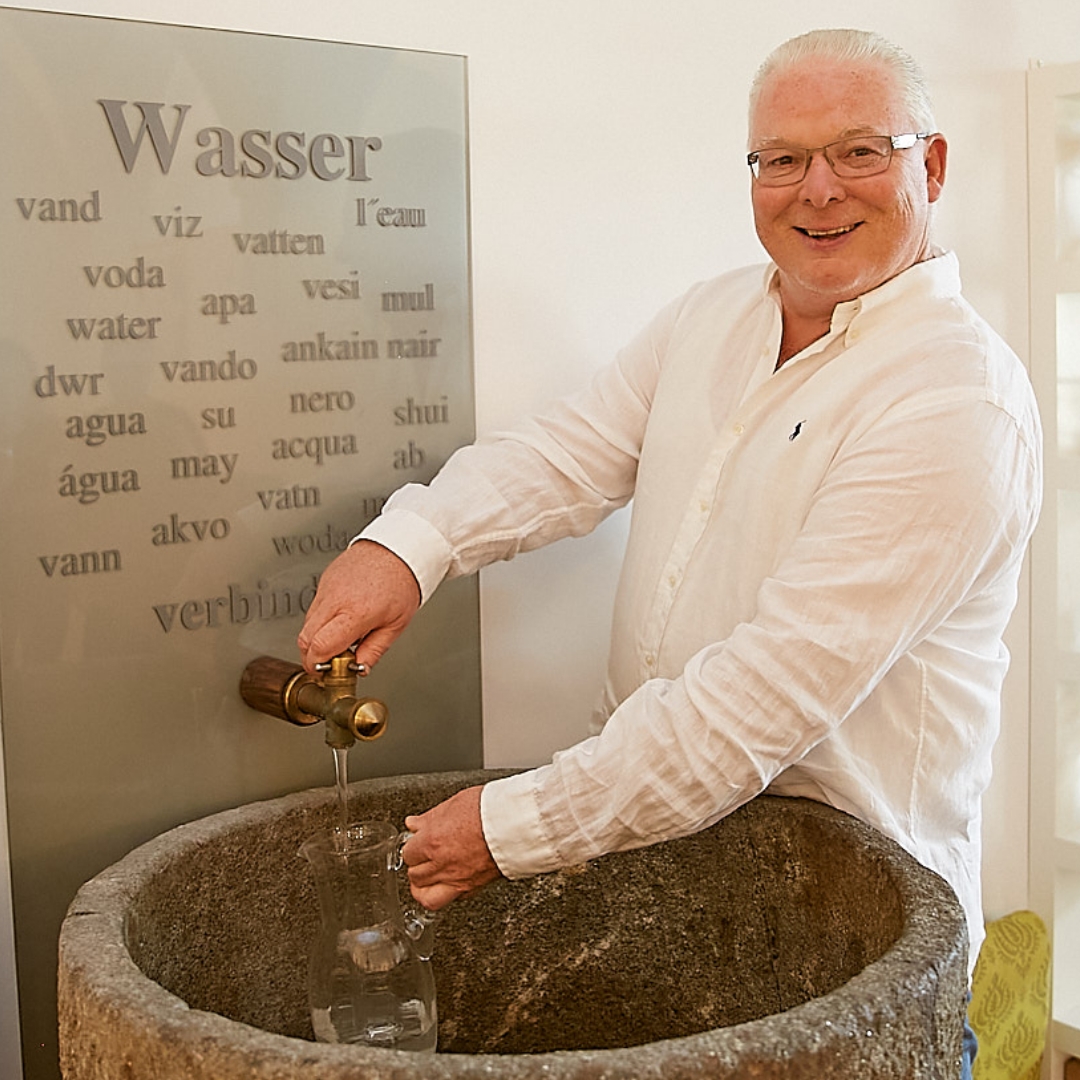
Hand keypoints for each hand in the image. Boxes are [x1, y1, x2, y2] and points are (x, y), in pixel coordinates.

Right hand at [297, 540, 420, 672]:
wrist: (399, 548)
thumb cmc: (402, 582)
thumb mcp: (396, 625)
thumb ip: (374, 650)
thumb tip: (359, 668)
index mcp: (355, 614)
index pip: (320, 647)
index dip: (317, 665)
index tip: (325, 672)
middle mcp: (336, 600)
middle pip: (305, 638)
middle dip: (311, 656)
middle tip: (328, 663)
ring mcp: (327, 588)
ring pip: (307, 624)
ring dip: (316, 638)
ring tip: (341, 639)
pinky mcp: (324, 580)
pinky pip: (314, 607)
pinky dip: (321, 620)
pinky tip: (340, 620)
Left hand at [402, 786, 500, 909]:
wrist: (517, 823)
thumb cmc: (490, 810)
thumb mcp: (454, 803)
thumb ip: (429, 818)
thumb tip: (413, 824)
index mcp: (432, 842)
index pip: (407, 854)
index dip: (412, 848)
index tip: (417, 843)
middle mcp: (441, 865)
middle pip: (415, 876)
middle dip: (417, 866)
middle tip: (422, 858)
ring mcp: (457, 879)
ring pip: (426, 898)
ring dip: (424, 888)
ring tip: (428, 878)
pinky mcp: (473, 888)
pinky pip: (450, 900)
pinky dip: (446, 894)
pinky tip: (449, 882)